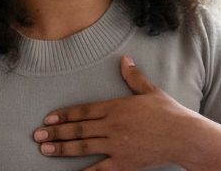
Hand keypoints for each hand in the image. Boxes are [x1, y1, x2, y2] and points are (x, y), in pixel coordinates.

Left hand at [33, 56, 199, 169]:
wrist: (183, 136)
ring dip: (62, 149)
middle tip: (37, 136)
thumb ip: (134, 77)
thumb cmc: (169, 113)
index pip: (83, 111)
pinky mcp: (123, 162)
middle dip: (55, 133)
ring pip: (83, 147)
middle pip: (78, 129)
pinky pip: (99, 169)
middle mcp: (112, 126)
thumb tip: (125, 59)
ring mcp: (116, 146)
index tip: (48, 119)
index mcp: (116, 107)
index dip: (64, 115)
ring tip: (45, 150)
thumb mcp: (151, 91)